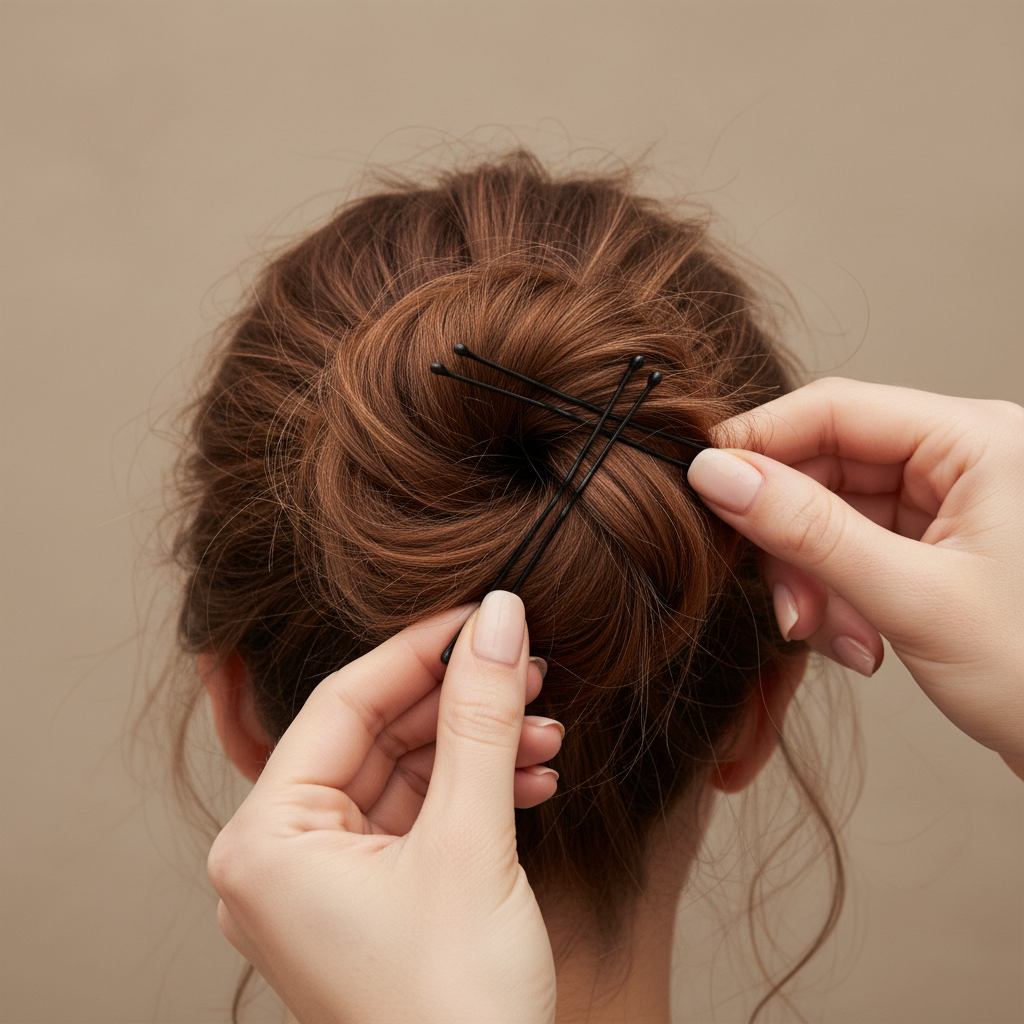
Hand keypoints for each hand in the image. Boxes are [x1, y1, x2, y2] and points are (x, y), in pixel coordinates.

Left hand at [207, 593, 559, 1023]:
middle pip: (378, 733)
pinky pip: (420, 816)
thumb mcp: (472, 844)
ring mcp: (326, 880)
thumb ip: (482, 719)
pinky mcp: (371, 898)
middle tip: (530, 670)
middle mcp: (281, 856)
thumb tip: (501, 618)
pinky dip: (475, 793)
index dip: (423, 648)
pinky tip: (531, 779)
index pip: (345, 701)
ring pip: (407, 773)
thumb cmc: (456, 1010)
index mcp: (267, 840)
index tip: (490, 614)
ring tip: (547, 734)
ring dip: (479, 748)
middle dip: (462, 702)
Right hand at [687, 378, 1023, 771]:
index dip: (759, 442)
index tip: (700, 482)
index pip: (836, 409)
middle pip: (826, 468)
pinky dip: (836, 598)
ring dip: (813, 581)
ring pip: (830, 517)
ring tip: (835, 638)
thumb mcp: (912, 599)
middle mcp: (960, 461)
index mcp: (977, 441)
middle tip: (784, 604)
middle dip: (791, 541)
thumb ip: (808, 532)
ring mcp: (946, 506)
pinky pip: (850, 553)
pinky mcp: (933, 549)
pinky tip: (858, 644)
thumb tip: (717, 475)